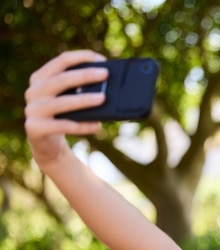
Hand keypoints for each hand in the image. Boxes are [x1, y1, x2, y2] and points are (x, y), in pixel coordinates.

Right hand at [24, 50, 107, 165]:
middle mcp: (33, 91)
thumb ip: (80, 89)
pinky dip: (82, 126)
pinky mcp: (35, 128)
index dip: (82, 57)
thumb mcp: (69, 99)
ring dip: (84, 100)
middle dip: (85, 75)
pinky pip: (62, 125)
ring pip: (62, 102)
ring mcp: (32, 110)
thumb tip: (109, 84)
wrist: (47, 144)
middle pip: (61, 79)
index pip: (62, 60)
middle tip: (106, 74)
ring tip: (103, 98)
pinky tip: (97, 125)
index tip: (102, 60)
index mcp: (40, 78)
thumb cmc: (63, 116)